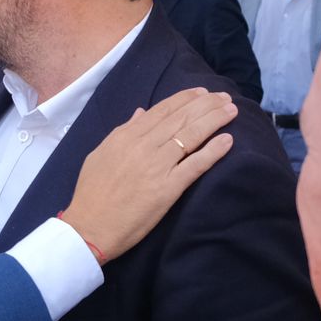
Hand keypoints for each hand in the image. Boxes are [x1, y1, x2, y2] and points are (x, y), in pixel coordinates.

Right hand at [60, 88, 236, 261]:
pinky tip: (227, 140)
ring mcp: (157, 167)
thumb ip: (123, 131)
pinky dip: (213, 151)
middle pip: (181, 118)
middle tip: (225, 98)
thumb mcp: (101, 154)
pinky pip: (194, 165)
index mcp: (126, 136)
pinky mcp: (167, 189)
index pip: (162, 110)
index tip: (203, 93)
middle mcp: (143, 146)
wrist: (89, 227)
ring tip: (231, 111)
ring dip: (214, 120)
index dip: (185, 99)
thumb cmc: (91, 194)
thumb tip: (140, 112)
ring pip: (191, 135)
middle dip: (206, 105)